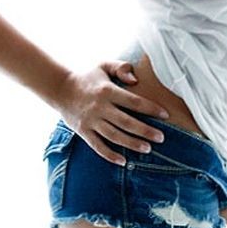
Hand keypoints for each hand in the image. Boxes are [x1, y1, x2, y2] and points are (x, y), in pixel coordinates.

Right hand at [54, 60, 170, 165]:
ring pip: (113, 136)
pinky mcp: (83, 132)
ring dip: (131, 144)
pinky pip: (97, 146)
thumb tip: (136, 80)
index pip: (133, 101)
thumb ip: (121, 67)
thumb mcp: (104, 65)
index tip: (166, 115)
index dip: (150, 108)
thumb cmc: (88, 78)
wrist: (60, 89)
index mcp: (107, 91)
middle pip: (125, 122)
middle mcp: (100, 107)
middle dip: (145, 130)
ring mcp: (91, 121)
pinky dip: (110, 155)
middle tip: (162, 138)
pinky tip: (123, 161)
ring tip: (148, 149)